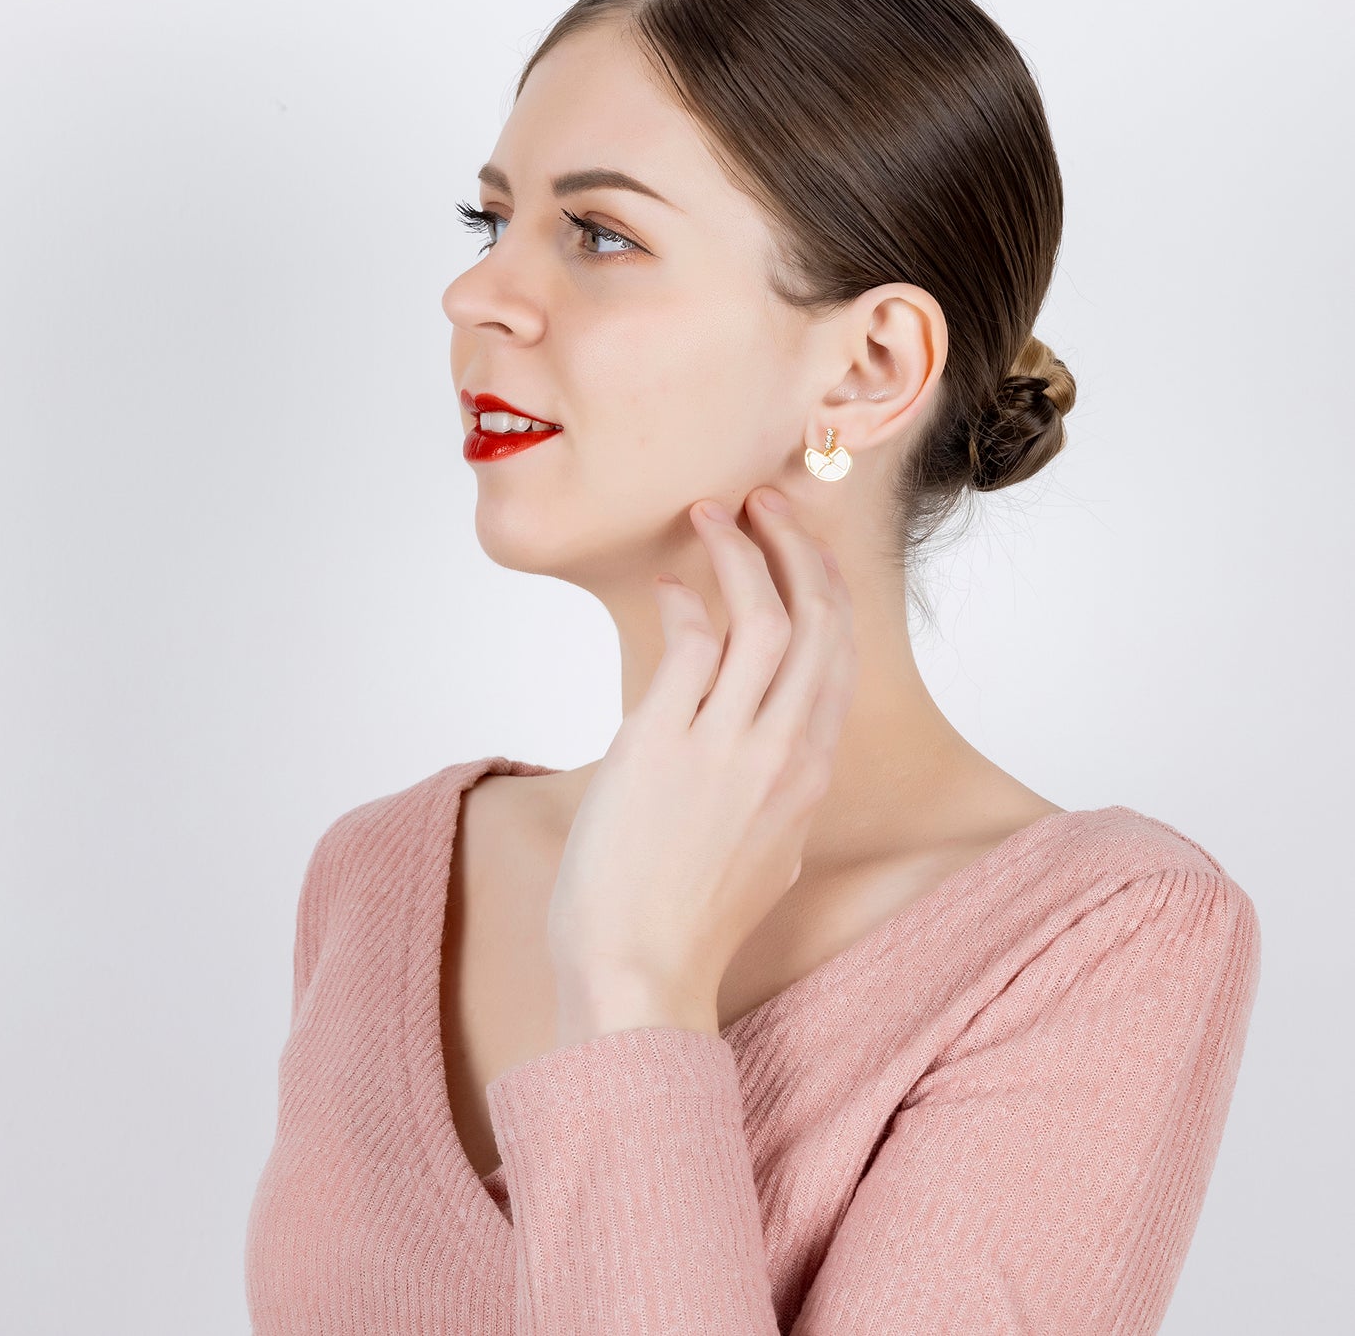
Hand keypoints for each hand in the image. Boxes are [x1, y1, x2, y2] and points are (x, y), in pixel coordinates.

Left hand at [545, 486, 857, 1034]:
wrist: (639, 975)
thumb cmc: (689, 921)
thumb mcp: (764, 852)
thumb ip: (775, 791)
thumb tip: (764, 745)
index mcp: (810, 775)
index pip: (839, 656)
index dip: (825, 588)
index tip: (804, 547)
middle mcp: (785, 754)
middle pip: (817, 622)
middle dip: (796, 548)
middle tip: (766, 502)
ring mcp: (729, 748)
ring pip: (762, 620)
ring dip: (740, 552)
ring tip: (712, 514)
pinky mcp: (665, 747)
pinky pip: (690, 649)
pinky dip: (685, 605)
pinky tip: (671, 588)